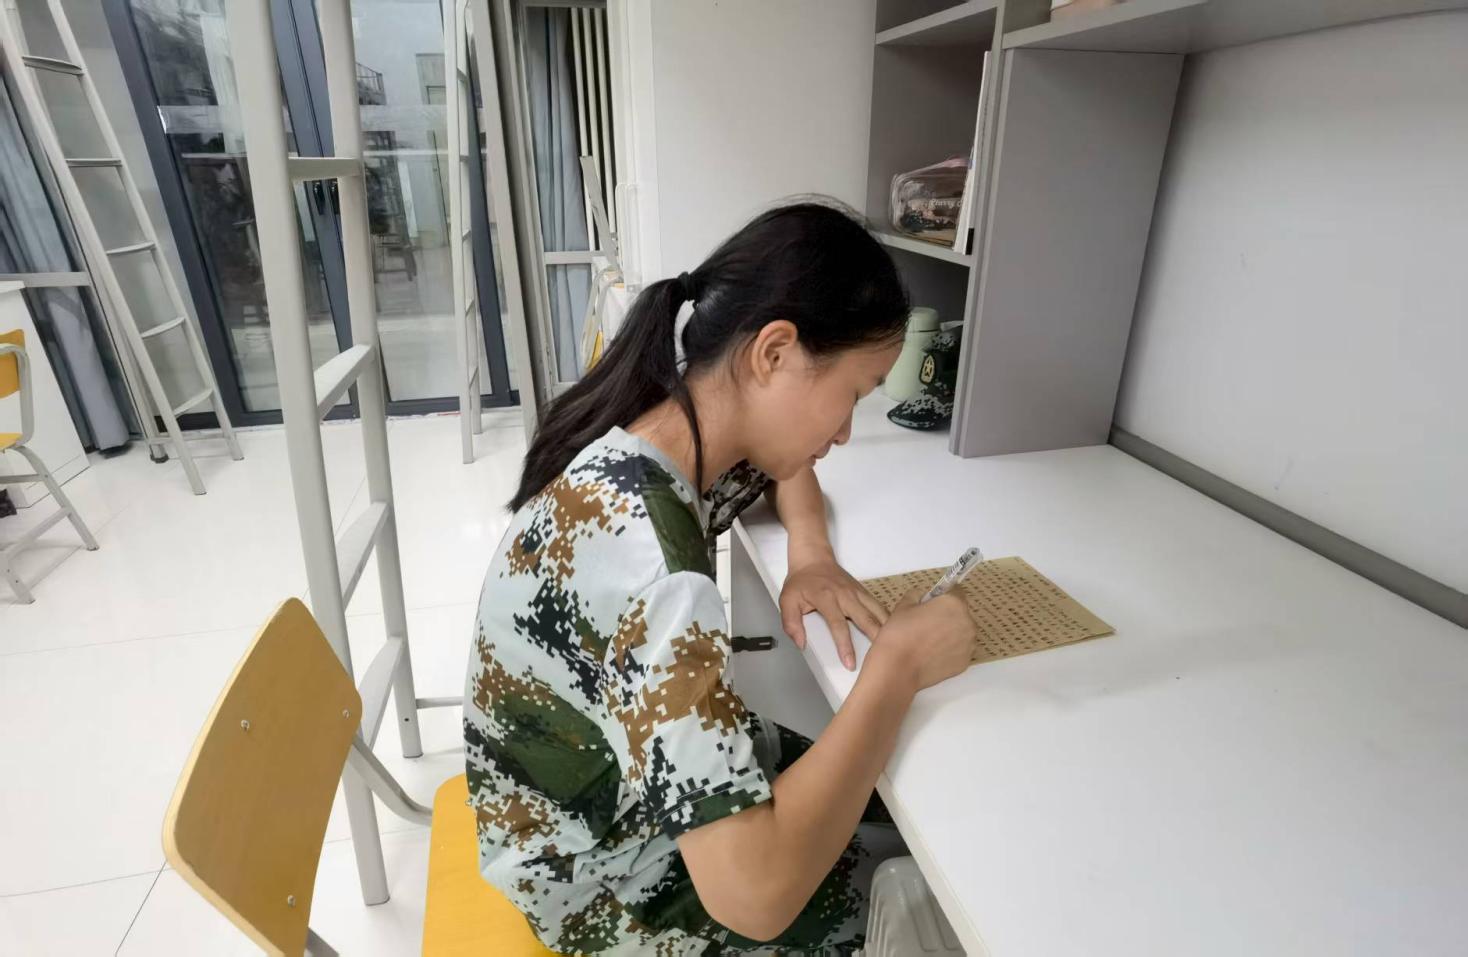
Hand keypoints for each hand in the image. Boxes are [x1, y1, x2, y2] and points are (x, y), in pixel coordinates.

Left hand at [779, 554, 888, 670]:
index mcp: (826, 598)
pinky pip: (878, 606)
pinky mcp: (863, 591)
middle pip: (866, 619)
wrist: (813, 558)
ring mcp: (857, 592)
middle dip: (875, 639)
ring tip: (894, 646)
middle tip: (883, 657)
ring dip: (886, 628)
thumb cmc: (800, 582)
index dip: (845, 646)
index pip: (838, 625)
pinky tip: (892, 631)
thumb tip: (801, 644)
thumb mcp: (786, 601)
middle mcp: (845, 595)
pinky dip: (887, 618)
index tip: (850, 664)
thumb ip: (791, 623)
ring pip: (877, 611)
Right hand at [866, 588, 975, 692]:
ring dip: (950, 633)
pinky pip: (959, 650)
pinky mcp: (965, 662)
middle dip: (947, 615)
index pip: (956, 590)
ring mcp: (968, 645)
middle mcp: (967, 623)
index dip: (943, 595)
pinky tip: (932, 653)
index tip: (933, 602)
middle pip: (960, 613)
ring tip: (928, 641)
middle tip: (926, 624)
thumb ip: (919, 594)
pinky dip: (950, 650)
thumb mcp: (904, 605)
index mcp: (954, 604)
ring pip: (962, 632)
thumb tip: (924, 597)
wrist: (897, 669)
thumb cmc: (899, 634)